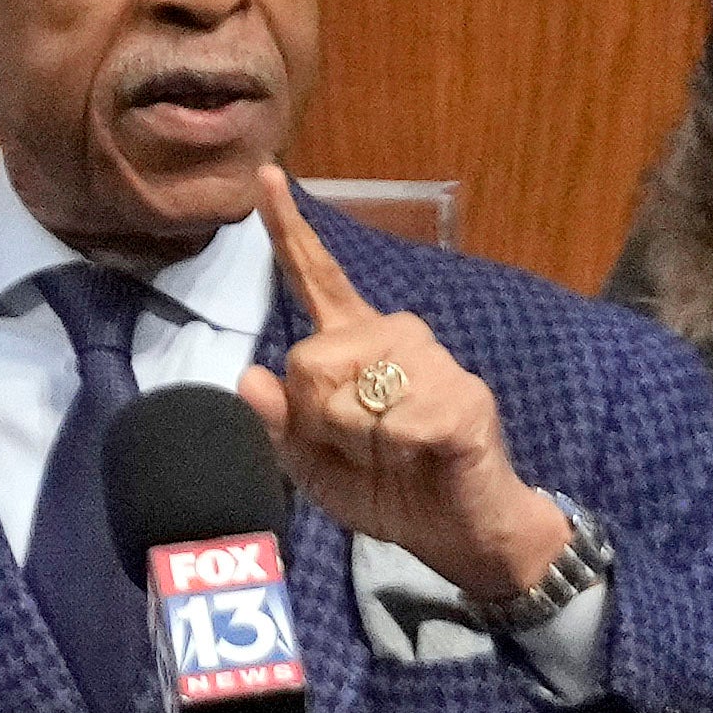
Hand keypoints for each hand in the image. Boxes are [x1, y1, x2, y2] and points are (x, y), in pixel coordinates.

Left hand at [234, 166, 570, 601]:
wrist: (458, 535)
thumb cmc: (391, 491)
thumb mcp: (314, 466)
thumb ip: (278, 424)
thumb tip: (249, 375)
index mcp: (355, 346)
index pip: (316, 279)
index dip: (288, 230)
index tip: (264, 176)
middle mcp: (395, 338)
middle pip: (308, 359)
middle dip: (316, 419)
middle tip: (361, 447)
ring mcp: (433, 362)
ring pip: (347, 393)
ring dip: (356, 441)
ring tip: (394, 453)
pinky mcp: (462, 397)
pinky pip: (392, 422)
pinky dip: (393, 454)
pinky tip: (421, 457)